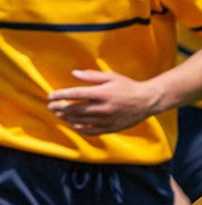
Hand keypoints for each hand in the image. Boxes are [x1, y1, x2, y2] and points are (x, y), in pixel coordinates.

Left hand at [48, 70, 163, 133]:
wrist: (147, 101)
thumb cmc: (128, 86)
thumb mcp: (112, 77)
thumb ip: (92, 76)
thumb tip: (73, 73)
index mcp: (102, 93)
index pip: (75, 94)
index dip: (60, 95)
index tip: (51, 96)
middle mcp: (102, 107)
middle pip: (74, 109)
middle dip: (59, 107)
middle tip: (51, 107)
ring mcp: (106, 119)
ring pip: (80, 121)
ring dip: (67, 117)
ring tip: (60, 114)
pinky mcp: (110, 128)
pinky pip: (90, 131)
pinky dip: (80, 128)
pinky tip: (75, 124)